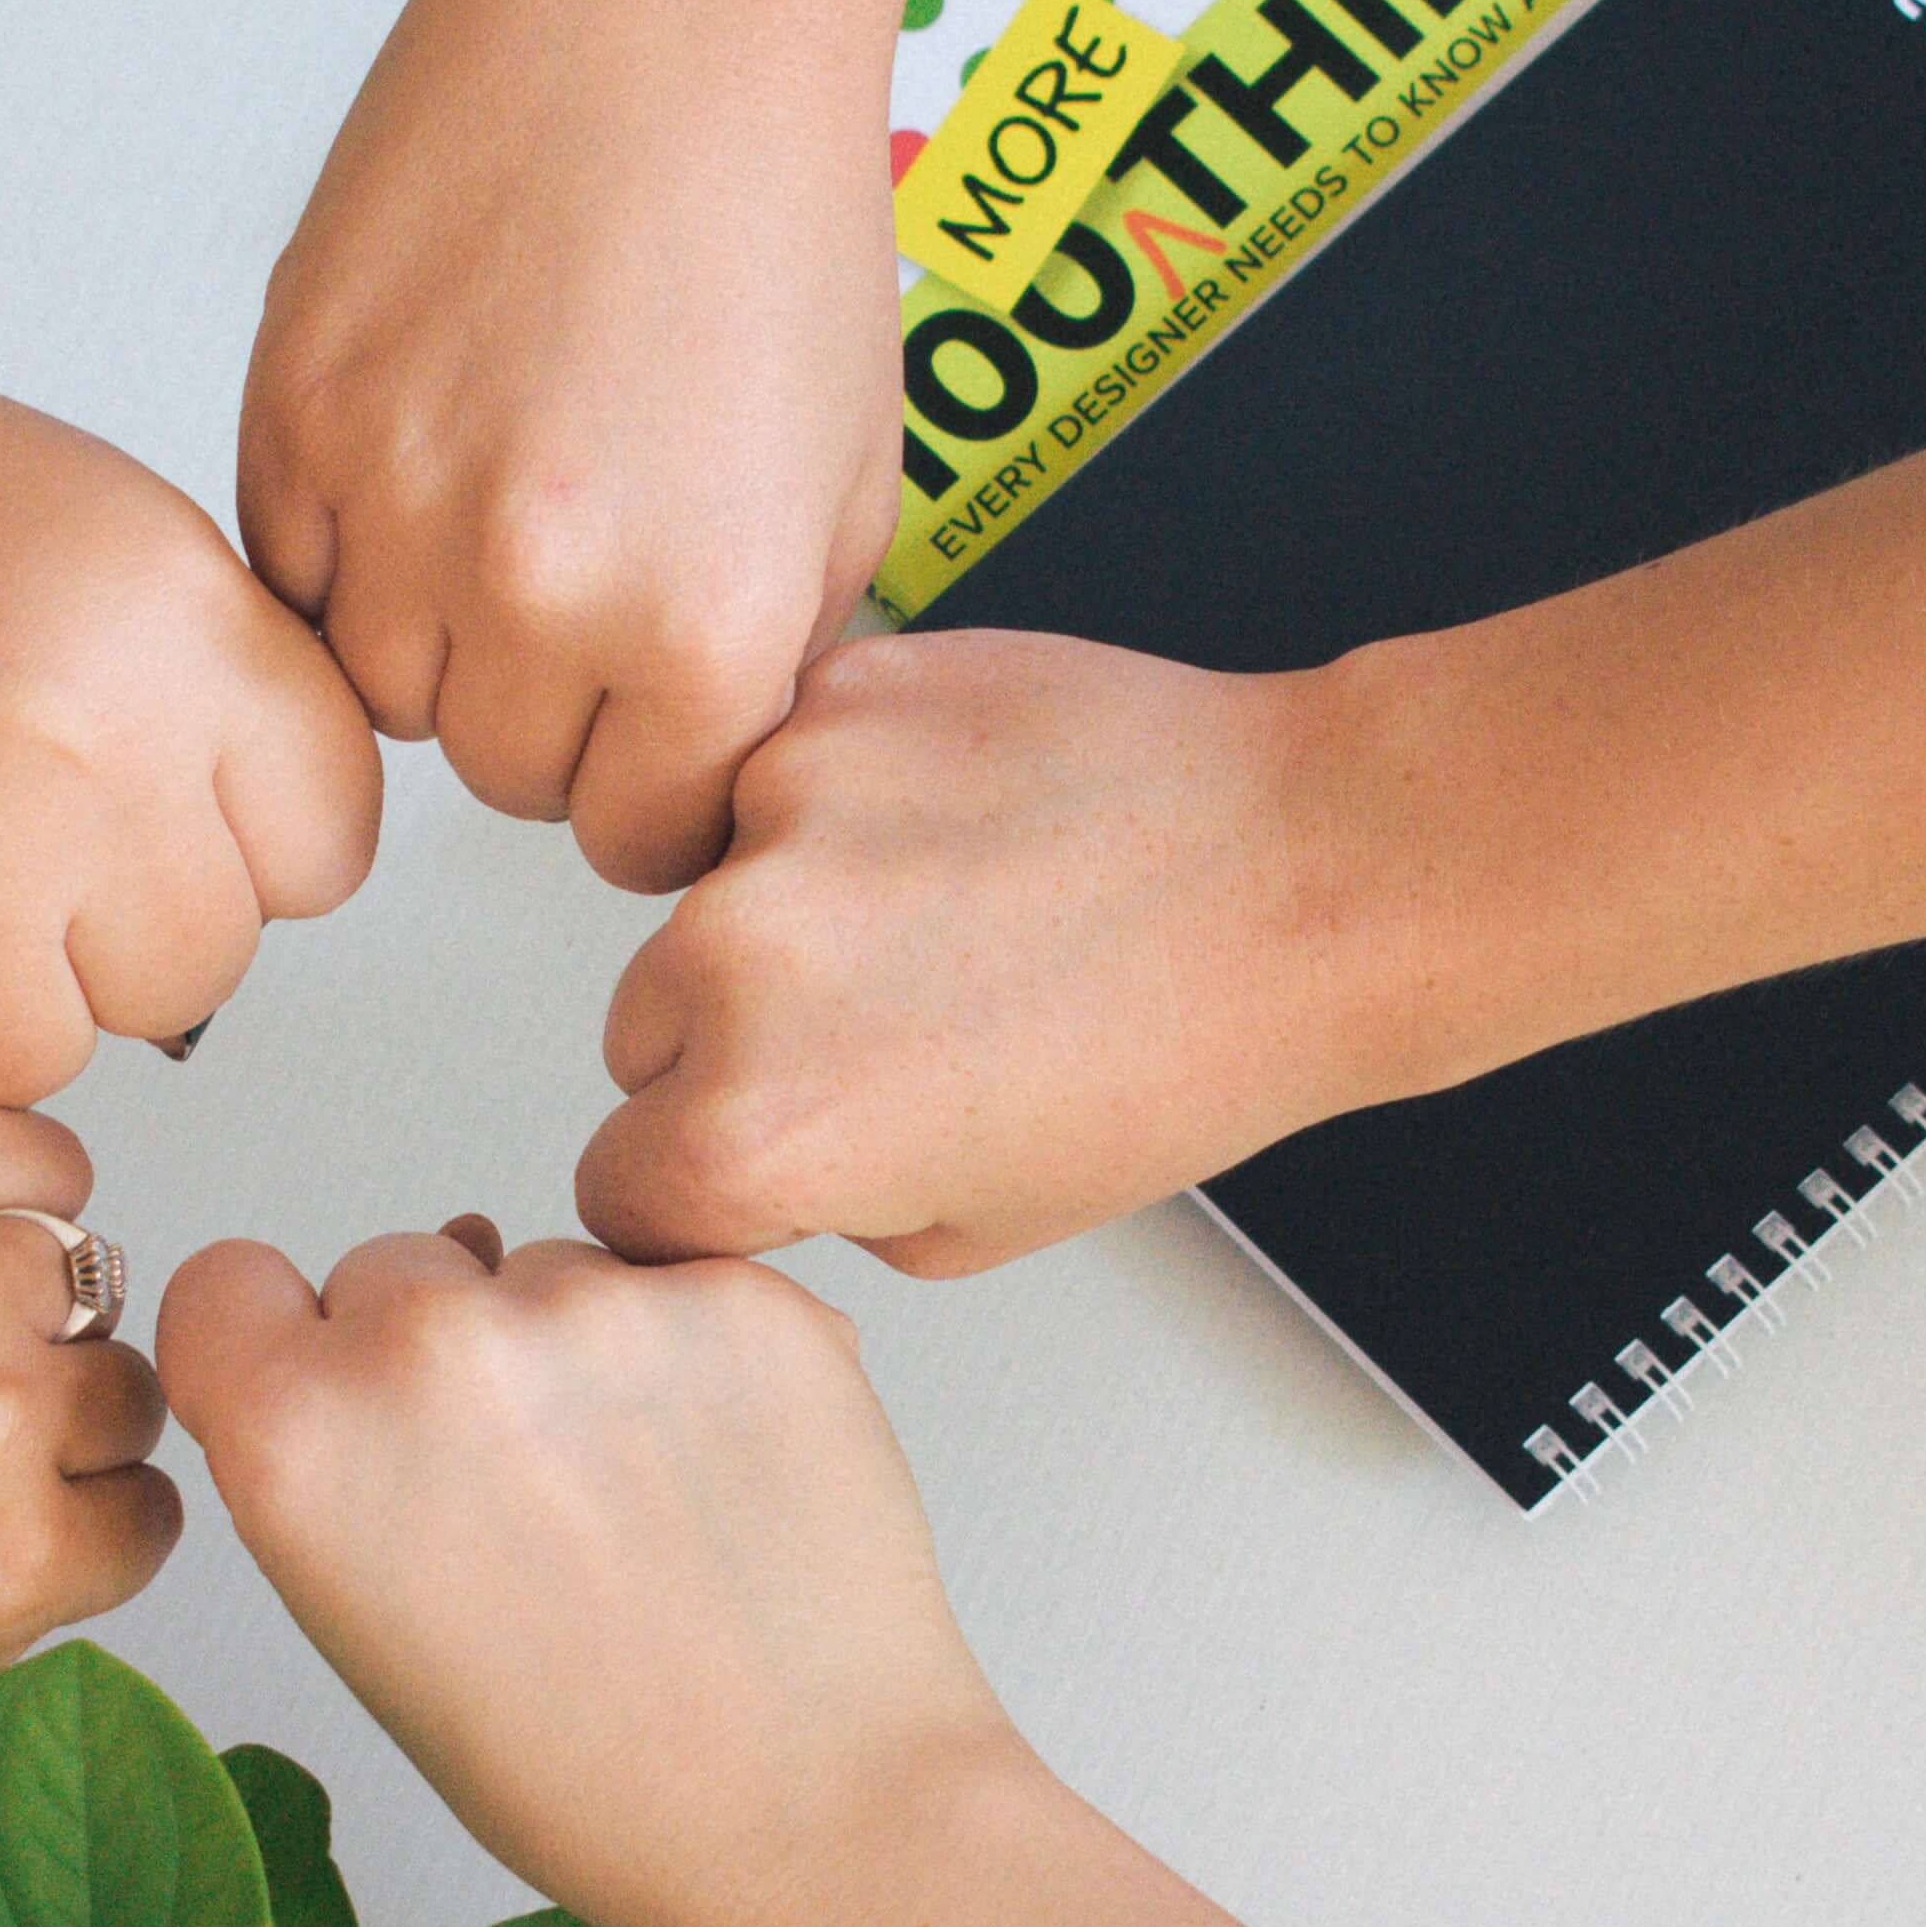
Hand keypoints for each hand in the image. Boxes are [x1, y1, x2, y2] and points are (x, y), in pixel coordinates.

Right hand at [0, 285, 383, 1105]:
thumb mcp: (87, 529)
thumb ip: (206, 697)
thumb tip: (270, 867)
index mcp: (167, 628)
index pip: (324, 846)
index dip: (238, 841)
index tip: (151, 809)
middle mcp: (65, 756)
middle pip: (192, 974)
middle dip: (102, 931)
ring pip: (42, 1061)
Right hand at [157, 1221, 1015, 1926]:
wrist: (814, 1814)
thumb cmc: (591, 1778)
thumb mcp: (369, 1642)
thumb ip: (327, 1472)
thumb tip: (360, 1350)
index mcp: (303, 1440)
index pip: (228, 1286)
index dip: (281, 1343)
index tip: (332, 1394)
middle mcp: (430, 1345)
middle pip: (389, 1268)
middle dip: (434, 1353)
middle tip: (521, 1493)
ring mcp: (594, 1302)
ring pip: (542, 1267)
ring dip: (573, 1348)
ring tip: (643, 1502)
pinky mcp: (740, 1292)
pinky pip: (675, 1277)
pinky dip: (694, 1350)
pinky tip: (728, 1474)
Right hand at [241, 0, 902, 893]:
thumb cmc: (774, 197)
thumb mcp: (849, 482)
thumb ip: (768, 655)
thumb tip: (698, 763)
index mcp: (702, 625)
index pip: (641, 834)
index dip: (653, 776)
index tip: (653, 717)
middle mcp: (538, 586)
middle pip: (503, 777)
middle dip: (550, 704)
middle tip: (587, 571)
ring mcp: (396, 500)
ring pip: (382, 693)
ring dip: (438, 633)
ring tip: (507, 494)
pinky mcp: (292, 408)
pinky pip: (293, 574)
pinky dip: (348, 544)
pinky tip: (434, 439)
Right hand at [584, 628, 1445, 1272]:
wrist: (1306, 872)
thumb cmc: (1182, 1051)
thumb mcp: (971, 1228)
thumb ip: (812, 1201)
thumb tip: (741, 1157)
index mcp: (758, 1127)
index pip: (619, 1184)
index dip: (699, 1188)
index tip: (767, 1163)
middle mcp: (736, 962)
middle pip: (641, 1031)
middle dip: (733, 1046)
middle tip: (894, 1034)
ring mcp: (779, 810)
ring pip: (703, 891)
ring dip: (785, 914)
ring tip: (950, 922)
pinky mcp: (834, 698)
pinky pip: (779, 773)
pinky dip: (845, 804)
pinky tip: (961, 832)